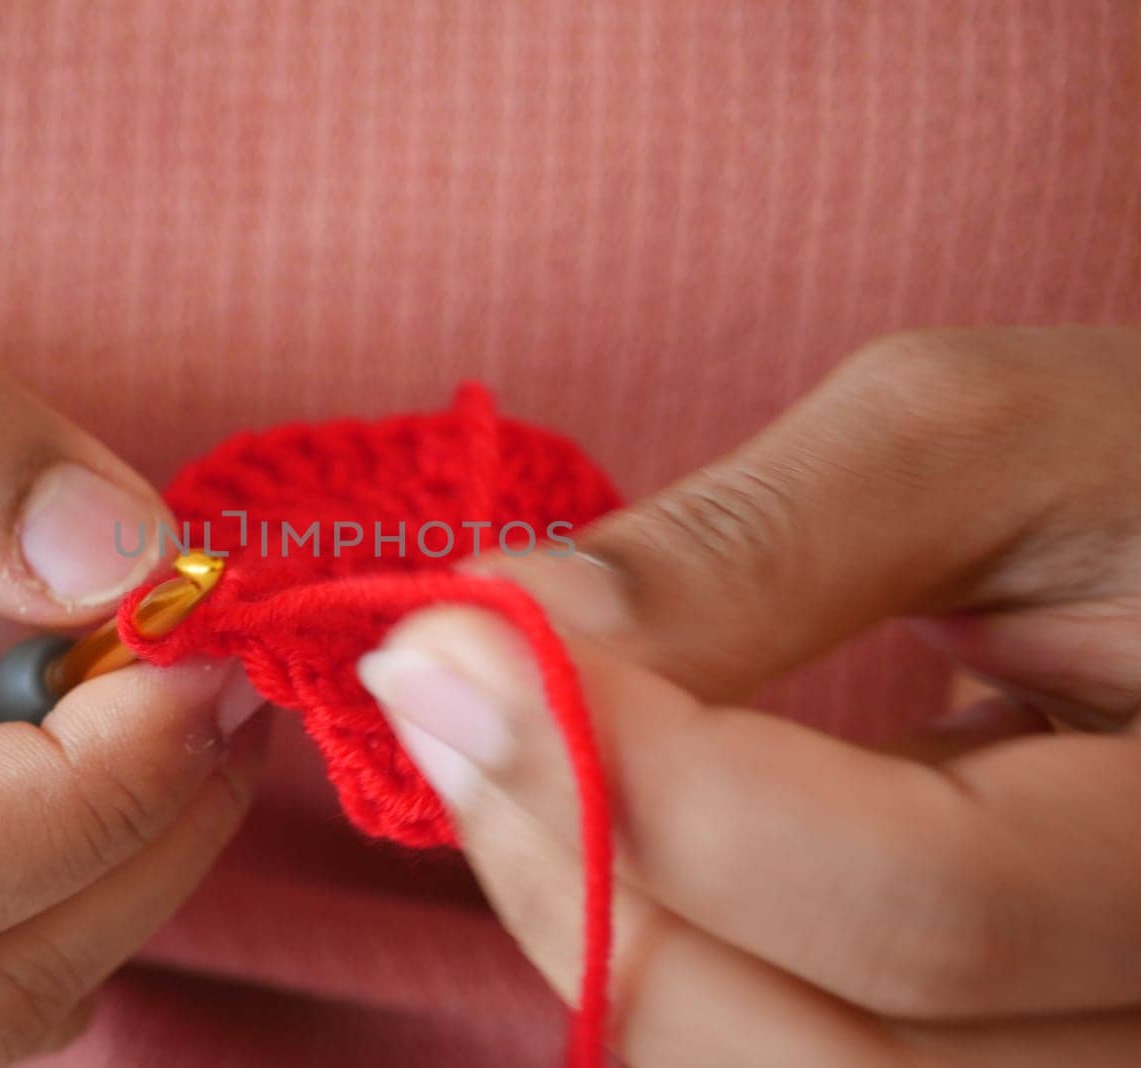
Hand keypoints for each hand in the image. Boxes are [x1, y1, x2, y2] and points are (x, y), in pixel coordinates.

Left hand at [361, 329, 1140, 1065]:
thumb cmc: (1131, 466)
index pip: (916, 900)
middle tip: (444, 705)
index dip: (639, 791)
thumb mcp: (977, 443)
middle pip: (840, 1064)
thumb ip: (751, 547)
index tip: (442, 648)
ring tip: (503, 762)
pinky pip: (783, 1059)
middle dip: (587, 891)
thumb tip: (502, 626)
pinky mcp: (989, 1038)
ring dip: (598, 943)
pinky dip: (655, 976)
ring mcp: (1088, 1048)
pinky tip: (594, 841)